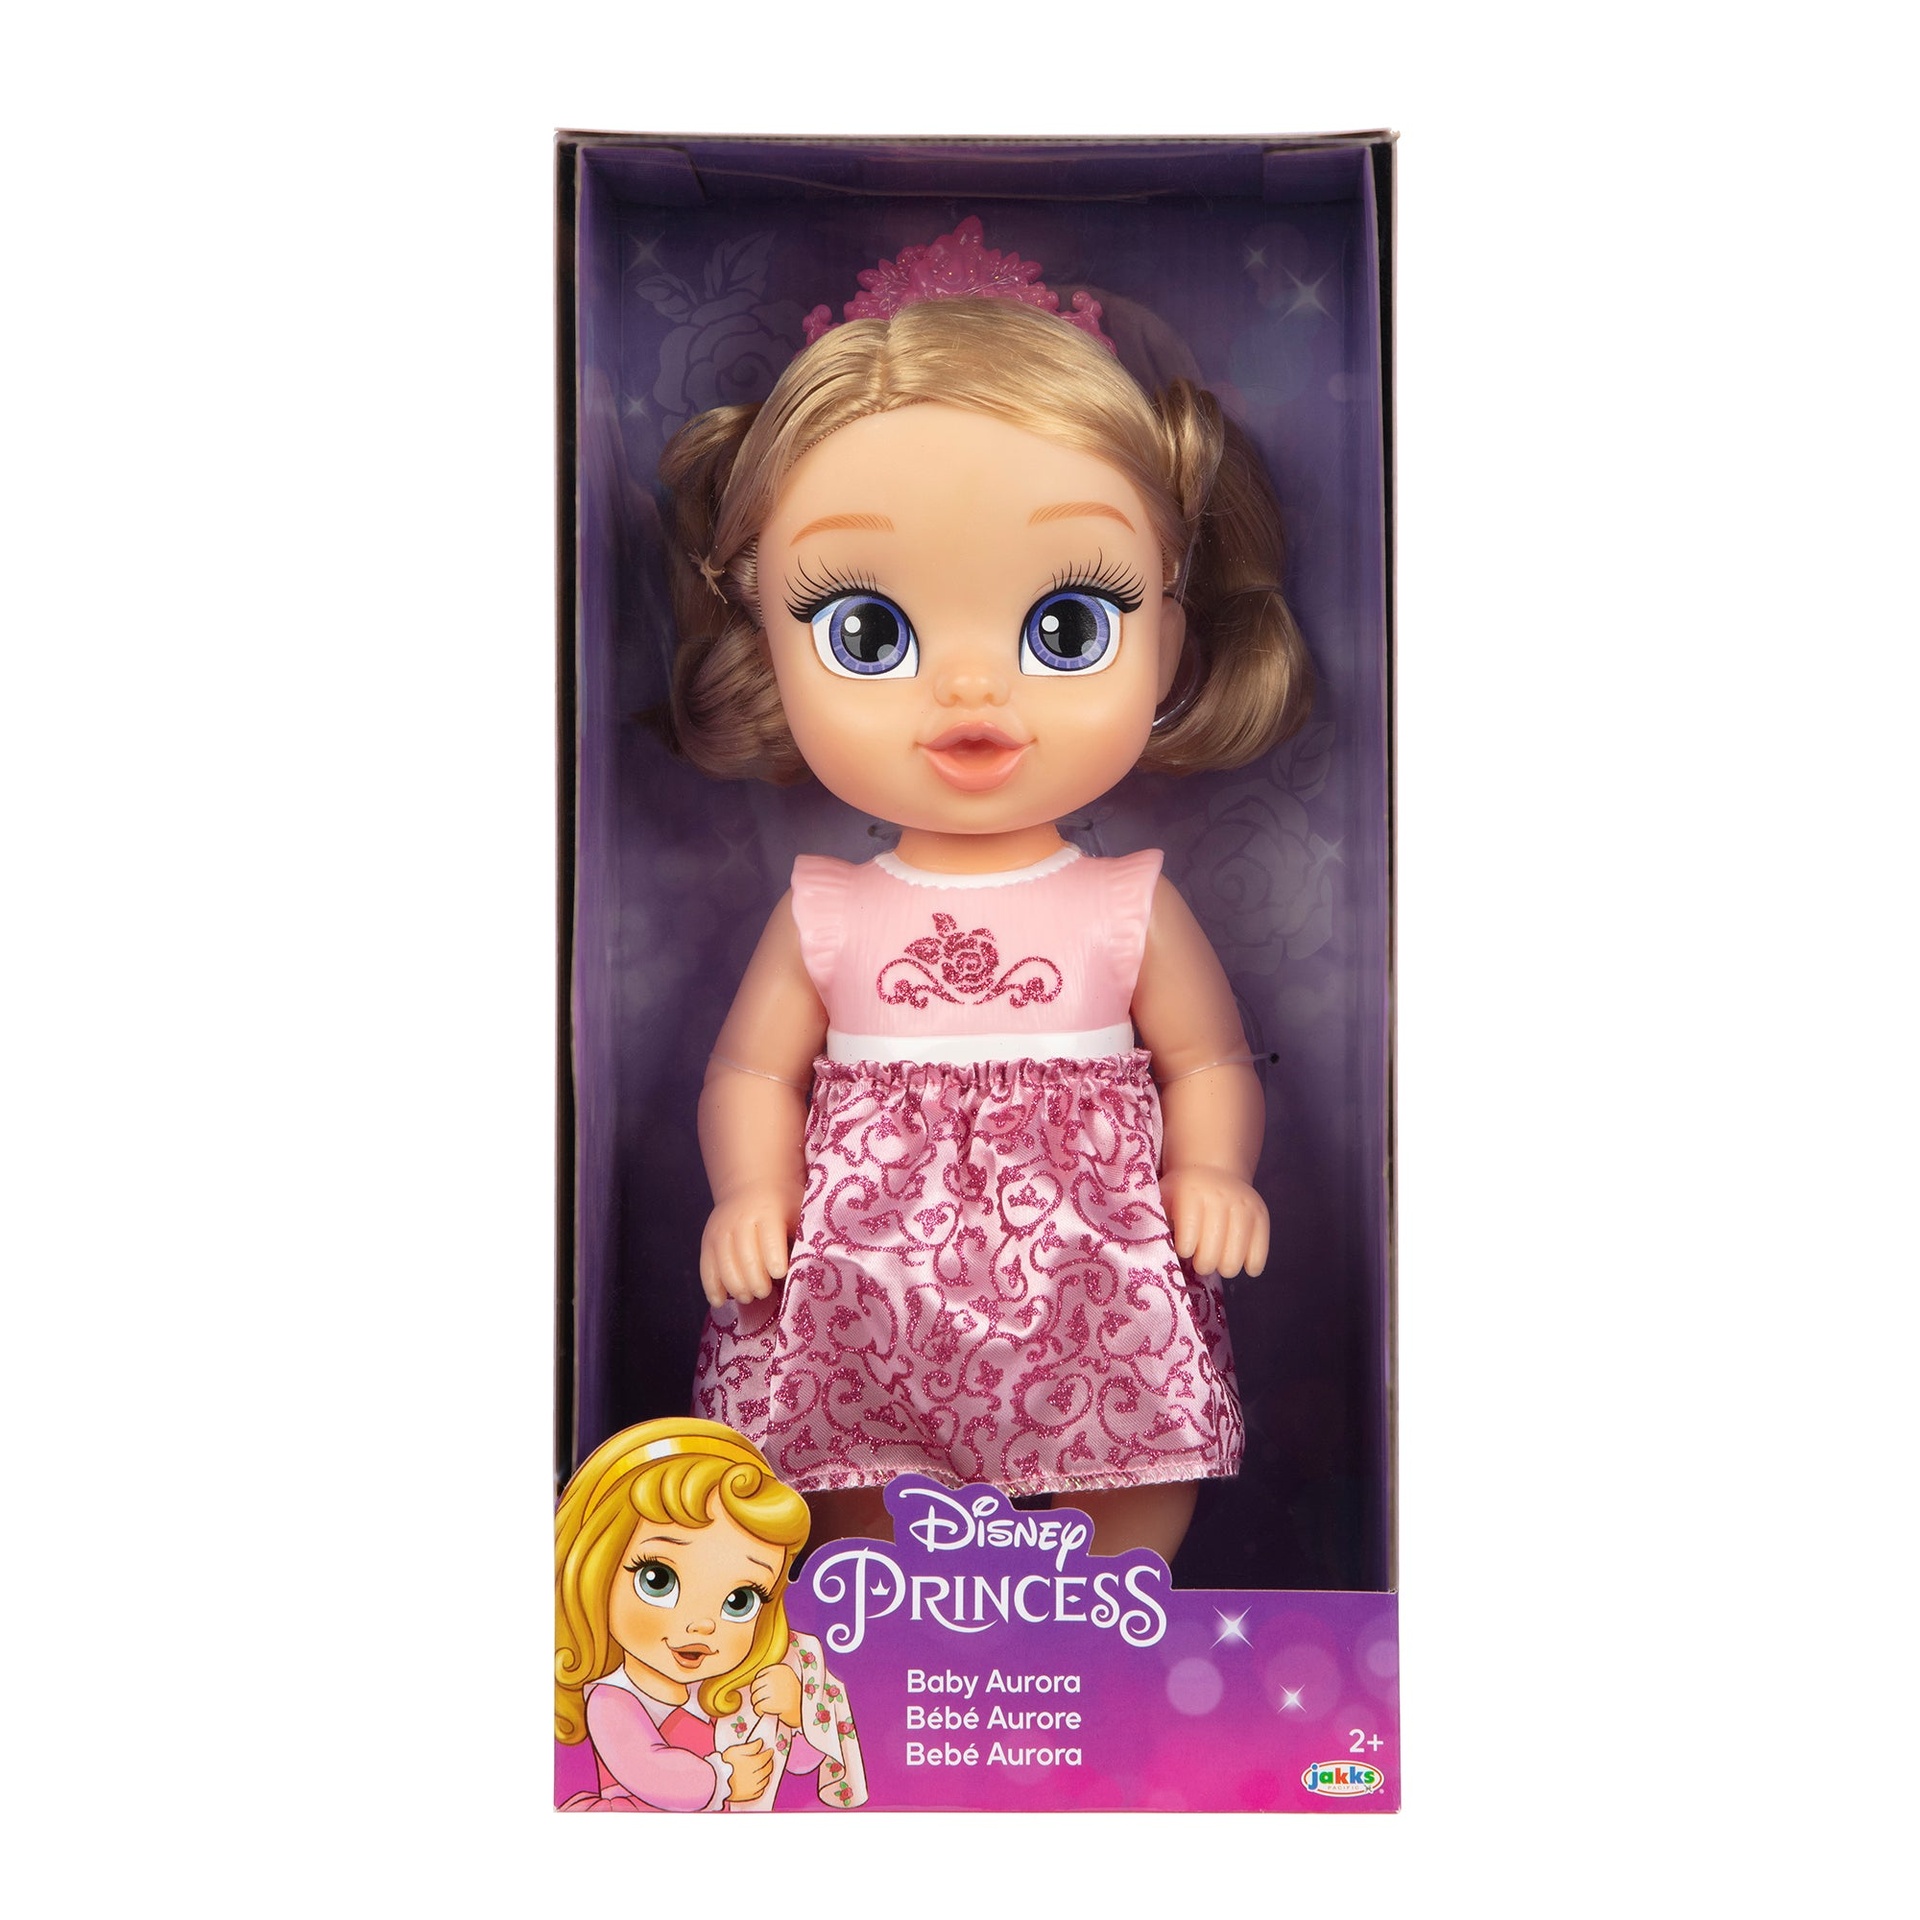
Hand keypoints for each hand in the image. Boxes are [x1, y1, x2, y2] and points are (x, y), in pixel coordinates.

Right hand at [699, 1188, 796, 1306]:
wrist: (753, 1186)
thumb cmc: (784, 1205)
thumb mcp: (799, 1212)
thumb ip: (804, 1238)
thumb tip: (813, 1271)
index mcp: (768, 1211)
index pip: (769, 1238)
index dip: (774, 1259)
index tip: (780, 1274)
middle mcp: (741, 1219)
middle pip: (745, 1256)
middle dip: (756, 1281)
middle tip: (765, 1292)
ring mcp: (721, 1230)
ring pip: (724, 1265)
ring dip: (737, 1287)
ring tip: (749, 1297)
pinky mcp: (708, 1241)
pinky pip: (707, 1267)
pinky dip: (712, 1287)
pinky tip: (720, 1301)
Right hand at [722, 1737, 774, 1802]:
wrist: (715, 1781)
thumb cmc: (724, 1764)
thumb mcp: (736, 1750)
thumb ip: (750, 1746)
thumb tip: (760, 1742)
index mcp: (753, 1764)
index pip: (765, 1758)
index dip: (769, 1753)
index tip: (770, 1750)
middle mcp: (755, 1776)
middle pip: (767, 1769)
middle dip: (769, 1762)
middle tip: (769, 1759)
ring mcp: (753, 1787)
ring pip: (765, 1780)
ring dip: (767, 1774)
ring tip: (765, 1769)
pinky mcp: (749, 1796)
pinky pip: (760, 1791)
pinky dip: (762, 1785)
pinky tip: (760, 1781)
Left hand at [749, 1662, 801, 1728]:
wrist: (807, 1713)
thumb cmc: (796, 1699)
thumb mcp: (787, 1681)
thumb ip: (773, 1678)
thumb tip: (755, 1683)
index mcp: (782, 1669)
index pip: (761, 1675)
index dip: (762, 1686)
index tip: (769, 1693)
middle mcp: (778, 1677)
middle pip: (755, 1685)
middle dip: (758, 1695)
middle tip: (766, 1702)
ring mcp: (776, 1690)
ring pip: (755, 1697)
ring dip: (758, 1704)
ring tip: (768, 1708)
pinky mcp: (773, 1704)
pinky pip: (758, 1707)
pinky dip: (760, 1712)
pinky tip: (768, 1713)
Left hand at [1160, 1166, 1268, 1277]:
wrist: (1211, 1170)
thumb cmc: (1179, 1195)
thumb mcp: (1161, 1199)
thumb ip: (1152, 1221)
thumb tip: (1139, 1252)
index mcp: (1190, 1193)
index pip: (1188, 1239)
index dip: (1184, 1250)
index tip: (1182, 1249)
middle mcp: (1220, 1197)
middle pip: (1212, 1254)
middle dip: (1202, 1264)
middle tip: (1199, 1260)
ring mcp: (1243, 1206)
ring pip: (1234, 1259)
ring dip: (1223, 1266)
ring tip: (1216, 1258)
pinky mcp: (1261, 1215)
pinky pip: (1259, 1254)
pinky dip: (1250, 1265)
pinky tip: (1241, 1263)